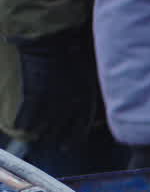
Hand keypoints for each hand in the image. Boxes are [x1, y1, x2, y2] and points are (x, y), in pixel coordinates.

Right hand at [12, 24, 99, 144]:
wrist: (56, 44)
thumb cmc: (74, 57)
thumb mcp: (87, 79)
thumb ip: (84, 95)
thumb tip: (82, 105)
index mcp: (85, 103)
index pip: (79, 130)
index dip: (71, 140)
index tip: (65, 147)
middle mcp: (70, 107)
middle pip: (60, 131)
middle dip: (53, 139)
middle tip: (47, 143)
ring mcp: (52, 102)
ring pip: (43, 127)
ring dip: (38, 134)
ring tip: (33, 137)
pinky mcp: (35, 95)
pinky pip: (27, 115)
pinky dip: (22, 122)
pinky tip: (19, 127)